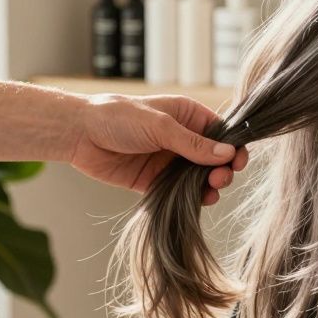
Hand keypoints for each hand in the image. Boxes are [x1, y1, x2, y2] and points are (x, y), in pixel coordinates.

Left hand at [68, 94, 248, 204]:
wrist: (79, 134)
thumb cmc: (118, 117)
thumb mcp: (160, 126)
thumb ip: (193, 144)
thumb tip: (227, 154)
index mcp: (187, 116)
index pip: (220, 133)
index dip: (232, 147)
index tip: (238, 161)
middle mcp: (182, 138)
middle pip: (214, 158)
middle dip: (222, 169)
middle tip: (220, 179)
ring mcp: (170, 160)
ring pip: (200, 177)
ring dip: (209, 185)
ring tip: (211, 191)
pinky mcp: (156, 180)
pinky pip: (181, 191)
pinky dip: (192, 197)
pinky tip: (200, 201)